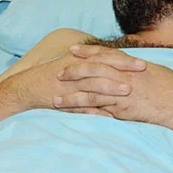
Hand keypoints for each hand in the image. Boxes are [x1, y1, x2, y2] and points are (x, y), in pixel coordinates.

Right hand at [7, 46, 145, 114]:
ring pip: (93, 84)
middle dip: (124, 68)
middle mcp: (77, 69)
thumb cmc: (55, 75)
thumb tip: (116, 67)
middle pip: (104, 66)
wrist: (29, 86)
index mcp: (81, 60)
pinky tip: (109, 115)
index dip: (124, 59)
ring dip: (111, 87)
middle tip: (143, 69)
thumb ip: (93, 65)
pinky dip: (94, 109)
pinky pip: (80, 104)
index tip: (142, 62)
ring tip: (128, 90)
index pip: (107, 57)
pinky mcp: (63, 99)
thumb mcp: (74, 66)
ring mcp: (70, 84)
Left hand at [55, 45, 172, 126]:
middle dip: (73, 71)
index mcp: (130, 65)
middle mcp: (123, 77)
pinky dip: (84, 114)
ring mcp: (121, 93)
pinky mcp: (123, 110)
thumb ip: (138, 70)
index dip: (87, 52)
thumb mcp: (155, 71)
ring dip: (71, 97)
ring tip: (55, 101)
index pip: (104, 55)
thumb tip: (131, 67)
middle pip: (92, 71)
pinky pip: (99, 111)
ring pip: (90, 93)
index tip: (73, 50)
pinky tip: (72, 118)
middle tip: (57, 71)